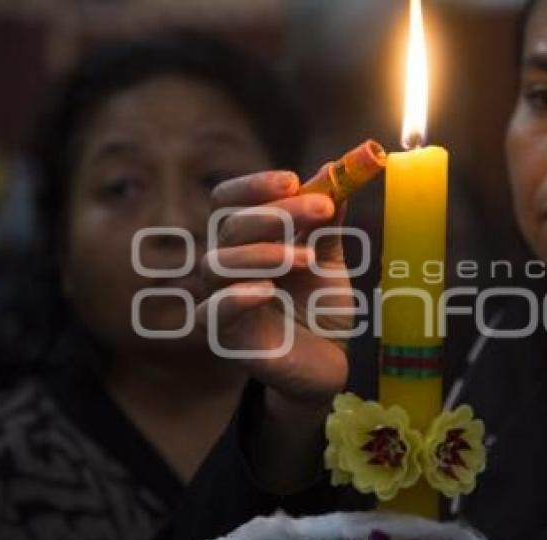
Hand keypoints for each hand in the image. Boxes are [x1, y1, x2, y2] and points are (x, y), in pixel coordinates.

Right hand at [197, 171, 352, 406]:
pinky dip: (237, 297)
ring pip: (218, 264)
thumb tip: (333, 169)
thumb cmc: (321, 307)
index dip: (254, 186)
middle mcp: (227, 266)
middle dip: (277, 214)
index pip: (229, 201)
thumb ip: (325, 222)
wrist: (331, 362)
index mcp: (247, 241)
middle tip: (322, 209)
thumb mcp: (328, 259)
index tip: (292, 180)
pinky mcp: (226, 339)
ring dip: (264, 253)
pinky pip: (214, 312)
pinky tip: (267, 291)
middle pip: (231, 226)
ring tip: (308, 258)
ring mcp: (221, 301)